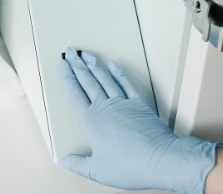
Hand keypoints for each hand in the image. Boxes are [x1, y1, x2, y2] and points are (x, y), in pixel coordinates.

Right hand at [59, 48, 221, 193]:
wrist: (160, 159)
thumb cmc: (129, 166)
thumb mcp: (98, 171)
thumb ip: (79, 165)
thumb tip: (64, 161)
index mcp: (91, 121)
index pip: (74, 94)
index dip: (67, 77)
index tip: (62, 64)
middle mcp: (104, 108)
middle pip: (87, 82)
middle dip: (77, 65)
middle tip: (70, 51)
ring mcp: (122, 103)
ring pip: (104, 79)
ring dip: (94, 65)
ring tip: (86, 54)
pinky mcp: (139, 104)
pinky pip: (126, 84)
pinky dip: (119, 73)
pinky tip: (113, 64)